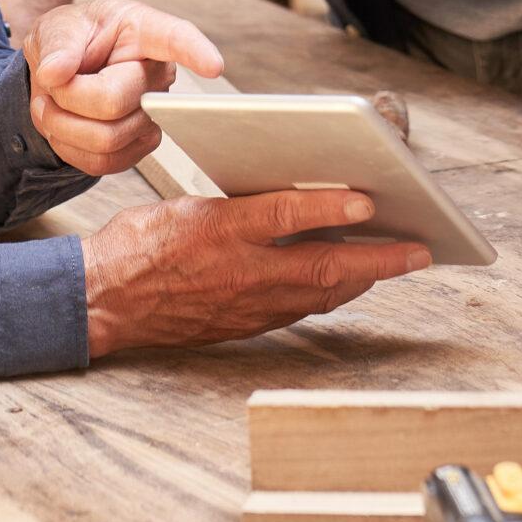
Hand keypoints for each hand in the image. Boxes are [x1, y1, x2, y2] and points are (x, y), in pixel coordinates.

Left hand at [22, 0, 224, 175]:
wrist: (62, 74)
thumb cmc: (70, 42)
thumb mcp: (56, 28)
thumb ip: (57, 45)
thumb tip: (56, 73)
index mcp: (144, 31)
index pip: (175, 38)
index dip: (195, 52)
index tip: (213, 66)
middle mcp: (159, 75)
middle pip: (112, 102)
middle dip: (66, 98)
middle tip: (51, 84)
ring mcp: (155, 114)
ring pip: (106, 140)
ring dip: (62, 126)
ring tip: (53, 103)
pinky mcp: (141, 146)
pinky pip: (102, 163)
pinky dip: (69, 148)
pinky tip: (65, 126)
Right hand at [82, 188, 431, 355]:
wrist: (102, 302)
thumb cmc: (138, 245)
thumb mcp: (185, 205)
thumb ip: (239, 204)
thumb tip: (289, 195)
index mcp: (219, 231)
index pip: (284, 216)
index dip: (329, 208)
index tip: (368, 200)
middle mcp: (239, 272)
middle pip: (323, 267)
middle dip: (378, 260)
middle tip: (419, 251)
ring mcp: (245, 306)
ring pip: (320, 293)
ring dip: (364, 279)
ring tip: (397, 262)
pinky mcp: (244, 326)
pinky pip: (300, 308)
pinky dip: (331, 293)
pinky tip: (348, 280)